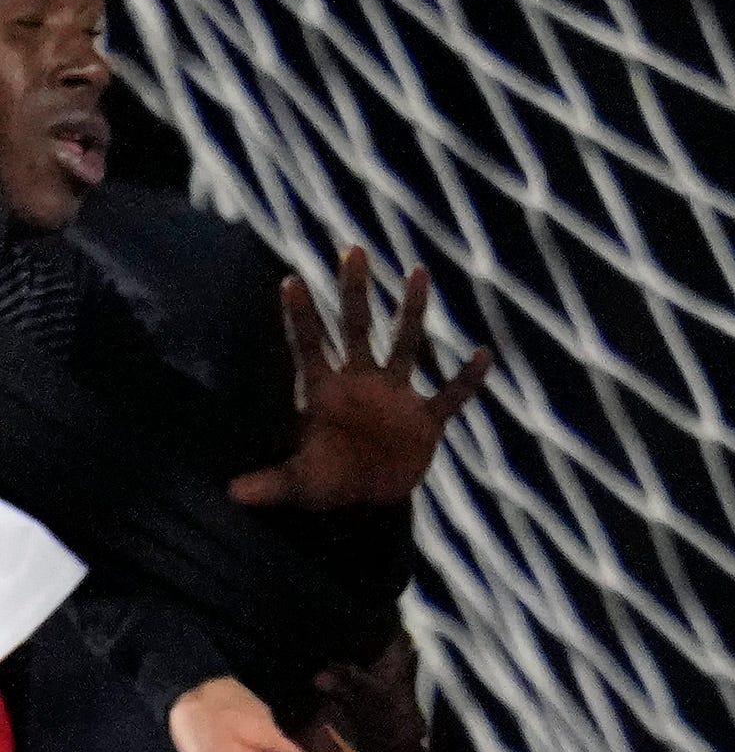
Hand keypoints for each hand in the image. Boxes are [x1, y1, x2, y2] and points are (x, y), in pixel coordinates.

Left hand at [230, 248, 490, 509]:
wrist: (366, 500)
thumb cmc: (324, 484)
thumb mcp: (297, 484)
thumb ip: (270, 483)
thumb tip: (233, 494)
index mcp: (324, 392)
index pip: (309, 345)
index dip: (300, 315)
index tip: (290, 280)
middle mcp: (359, 382)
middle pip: (356, 326)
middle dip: (354, 290)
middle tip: (353, 251)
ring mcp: (394, 397)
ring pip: (405, 344)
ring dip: (412, 310)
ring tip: (416, 272)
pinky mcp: (425, 420)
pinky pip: (450, 396)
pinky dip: (467, 380)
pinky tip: (483, 355)